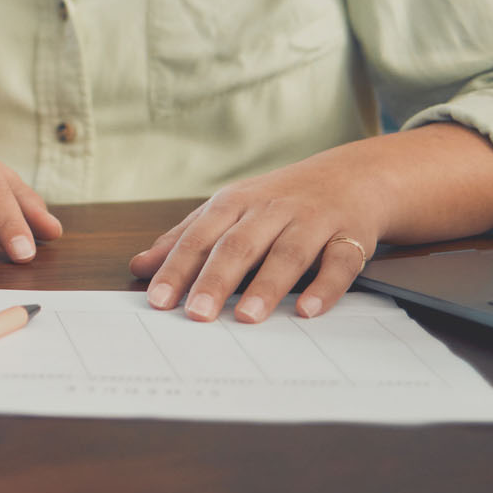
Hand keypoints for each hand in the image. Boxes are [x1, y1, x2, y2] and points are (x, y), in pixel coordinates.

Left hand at [129, 149, 384, 322]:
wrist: (352, 176)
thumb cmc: (278, 200)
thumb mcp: (228, 211)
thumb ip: (186, 238)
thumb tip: (139, 266)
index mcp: (235, 203)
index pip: (200, 238)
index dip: (177, 268)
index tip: (158, 301)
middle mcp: (271, 210)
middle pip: (239, 245)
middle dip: (216, 280)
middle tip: (197, 314)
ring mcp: (312, 222)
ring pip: (288, 253)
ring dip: (267, 285)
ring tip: (247, 317)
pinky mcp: (350, 237)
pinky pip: (339, 263)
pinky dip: (325, 288)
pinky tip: (308, 311)